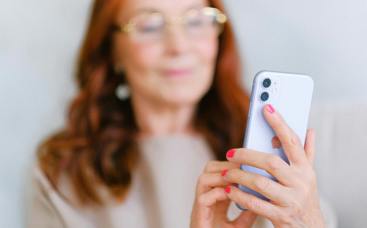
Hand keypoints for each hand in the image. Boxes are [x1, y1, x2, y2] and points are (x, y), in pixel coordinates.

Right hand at [190, 161, 256, 227]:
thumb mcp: (239, 226)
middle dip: (225, 165)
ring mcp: (200, 207)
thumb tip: (262, 198)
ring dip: (221, 177)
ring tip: (237, 180)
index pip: (219, 172)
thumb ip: (248, 212)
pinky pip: (204, 198)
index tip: (248, 164)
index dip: (232, 165)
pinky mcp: (198, 217)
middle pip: (209, 169)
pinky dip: (218, 194)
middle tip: (242, 168)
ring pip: (203, 179)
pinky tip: (230, 195)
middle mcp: (206, 199)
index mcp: (215, 199)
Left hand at [223, 104, 324, 227]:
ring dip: (239, 177)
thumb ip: (307, 153)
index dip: (279, 123)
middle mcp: (301, 183)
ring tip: (225, 172)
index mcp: (306, 169)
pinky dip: (239, 196)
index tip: (266, 107)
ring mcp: (291, 200)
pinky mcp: (280, 216)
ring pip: (260, 183)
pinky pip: (255, 203)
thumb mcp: (308, 175)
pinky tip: (228, 191)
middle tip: (230, 153)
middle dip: (247, 156)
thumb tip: (310, 129)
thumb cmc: (304, 196)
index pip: (292, 141)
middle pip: (270, 162)